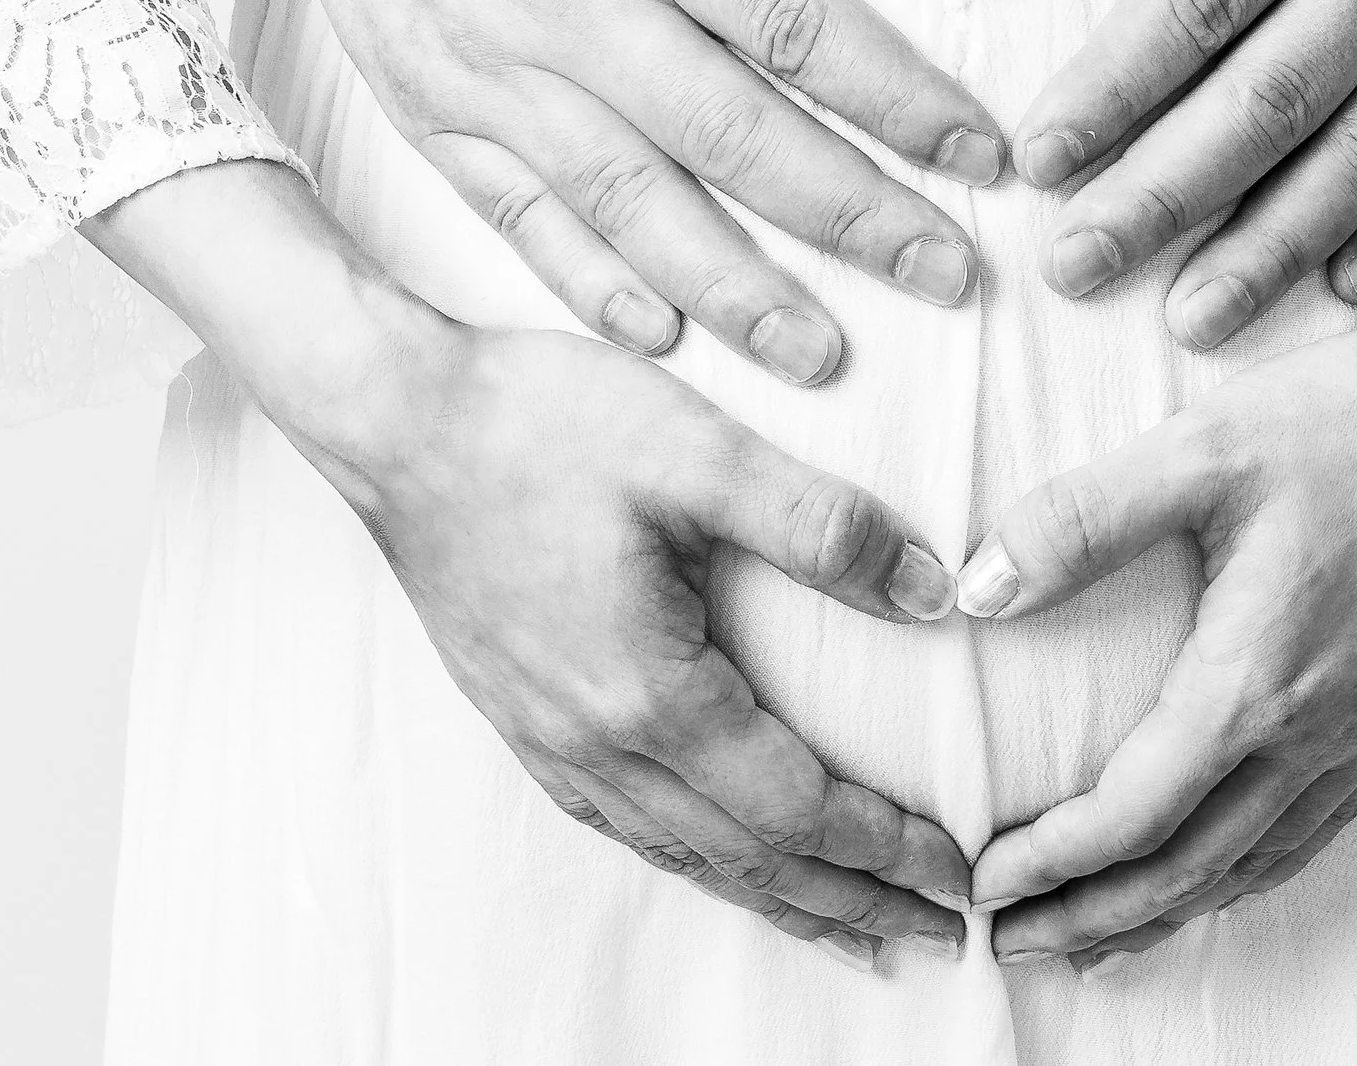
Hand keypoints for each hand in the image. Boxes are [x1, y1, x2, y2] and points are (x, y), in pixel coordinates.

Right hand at [84, 161, 976, 968]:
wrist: (393, 419)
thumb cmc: (539, 423)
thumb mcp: (698, 451)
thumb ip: (821, 526)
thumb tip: (935, 594)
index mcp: (650, 694)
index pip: (799, 807)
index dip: (886, 849)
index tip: (962, 876)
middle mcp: (597, 744)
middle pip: (751, 859)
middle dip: (854, 904)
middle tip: (944, 937)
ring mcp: (551, 742)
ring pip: (689, 857)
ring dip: (783, 902)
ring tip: (858, 934)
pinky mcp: (524, 720)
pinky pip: (632, 830)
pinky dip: (703, 867)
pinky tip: (729, 866)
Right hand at [178, 0, 1004, 384]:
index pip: (800, 27)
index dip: (904, 102)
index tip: (988, 158)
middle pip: (734, 139)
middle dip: (853, 221)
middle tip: (951, 279)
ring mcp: (491, 61)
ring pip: (630, 203)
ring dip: (734, 290)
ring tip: (825, 357)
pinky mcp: (429, 100)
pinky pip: (519, 215)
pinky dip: (590, 284)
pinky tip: (664, 338)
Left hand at [949, 150, 1356, 970]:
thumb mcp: (1203, 448)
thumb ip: (1081, 520)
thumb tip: (976, 586)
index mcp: (1257, 683)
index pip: (1132, 815)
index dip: (1050, 863)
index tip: (984, 887)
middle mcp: (1322, 735)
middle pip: (1190, 871)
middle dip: (1094, 919)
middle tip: (1014, 947)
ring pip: (1260, 863)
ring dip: (1170, 908)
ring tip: (1102, 933)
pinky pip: (1320, 829)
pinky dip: (1251, 869)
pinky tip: (1228, 862)